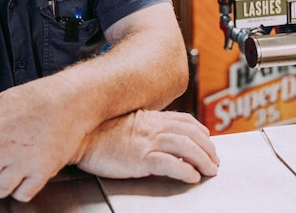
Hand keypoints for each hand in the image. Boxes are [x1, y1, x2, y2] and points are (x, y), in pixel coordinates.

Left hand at [0, 81, 89, 201]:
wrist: (72, 101)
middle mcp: (3, 148)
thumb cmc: (38, 97)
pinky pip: (22, 195)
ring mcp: (23, 162)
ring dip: (0, 186)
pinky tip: (23, 179)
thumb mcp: (3, 98)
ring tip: (6, 175)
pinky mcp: (42, 172)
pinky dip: (21, 191)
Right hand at [74, 110, 218, 182]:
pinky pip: (169, 162)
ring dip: (203, 159)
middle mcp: (152, 126)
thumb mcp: (126, 123)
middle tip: (215, 161)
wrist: (80, 136)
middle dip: (208, 147)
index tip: (208, 141)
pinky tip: (191, 176)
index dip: (201, 131)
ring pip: (185, 145)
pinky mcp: (139, 158)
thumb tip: (157, 136)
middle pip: (191, 132)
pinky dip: (184, 169)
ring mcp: (146, 141)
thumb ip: (144, 127)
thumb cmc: (97, 133)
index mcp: (150, 118)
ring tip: (210, 170)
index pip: (184, 120)